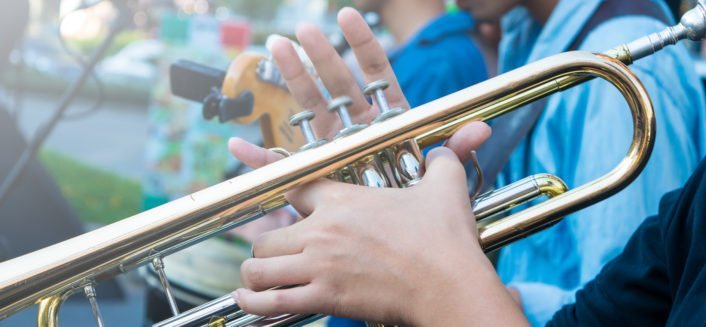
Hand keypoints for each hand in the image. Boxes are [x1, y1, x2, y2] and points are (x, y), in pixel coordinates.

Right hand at [227, 6, 488, 240]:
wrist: (401, 238)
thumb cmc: (420, 202)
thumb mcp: (439, 175)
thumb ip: (455, 152)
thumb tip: (483, 131)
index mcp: (386, 120)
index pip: (376, 73)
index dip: (363, 44)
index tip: (347, 16)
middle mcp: (357, 128)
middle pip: (337, 84)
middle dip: (319, 56)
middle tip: (301, 31)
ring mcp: (334, 148)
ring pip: (310, 108)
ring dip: (291, 81)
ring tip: (275, 50)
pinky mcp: (316, 176)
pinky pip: (286, 166)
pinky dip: (262, 160)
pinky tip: (241, 147)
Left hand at [234, 148, 524, 325]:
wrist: (449, 284)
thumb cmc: (445, 239)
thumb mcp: (445, 188)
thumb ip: (443, 161)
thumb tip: (446, 148)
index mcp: (344, 200)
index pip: (292, 183)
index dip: (269, 175)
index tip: (247, 165)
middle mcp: (324, 230)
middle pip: (268, 234)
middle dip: (268, 244)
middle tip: (276, 252)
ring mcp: (321, 265)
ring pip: (262, 266)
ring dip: (257, 273)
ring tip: (257, 278)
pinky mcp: (326, 297)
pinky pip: (273, 300)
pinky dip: (255, 302)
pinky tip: (246, 300)